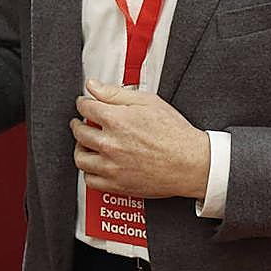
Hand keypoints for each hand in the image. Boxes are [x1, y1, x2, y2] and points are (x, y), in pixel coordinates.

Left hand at [71, 79, 209, 199]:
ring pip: (80, 157)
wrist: (192, 163)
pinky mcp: (118, 185)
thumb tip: (93, 86)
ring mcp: (112, 167)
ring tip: (87, 143)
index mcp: (116, 121)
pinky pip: (90, 180)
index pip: (85, 107)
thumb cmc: (175, 134)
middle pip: (79, 132)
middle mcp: (110, 144)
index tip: (84, 104)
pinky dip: (89, 171)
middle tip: (83, 122)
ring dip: (81, 148)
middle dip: (78, 124)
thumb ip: (115, 93)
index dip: (83, 103)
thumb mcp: (148, 102)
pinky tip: (96, 163)